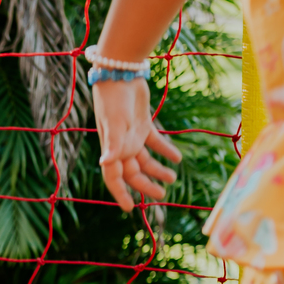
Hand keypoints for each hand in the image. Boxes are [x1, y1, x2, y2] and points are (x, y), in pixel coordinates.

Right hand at [92, 79, 181, 210]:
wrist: (121, 74)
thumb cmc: (114, 99)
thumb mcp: (115, 123)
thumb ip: (113, 145)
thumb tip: (106, 164)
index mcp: (112, 150)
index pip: (114, 178)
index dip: (120, 194)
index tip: (129, 208)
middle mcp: (120, 146)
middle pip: (133, 173)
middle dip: (146, 186)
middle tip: (163, 195)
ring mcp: (132, 136)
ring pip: (145, 160)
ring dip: (158, 170)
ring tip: (173, 178)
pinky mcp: (142, 124)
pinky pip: (155, 142)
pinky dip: (165, 150)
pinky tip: (177, 158)